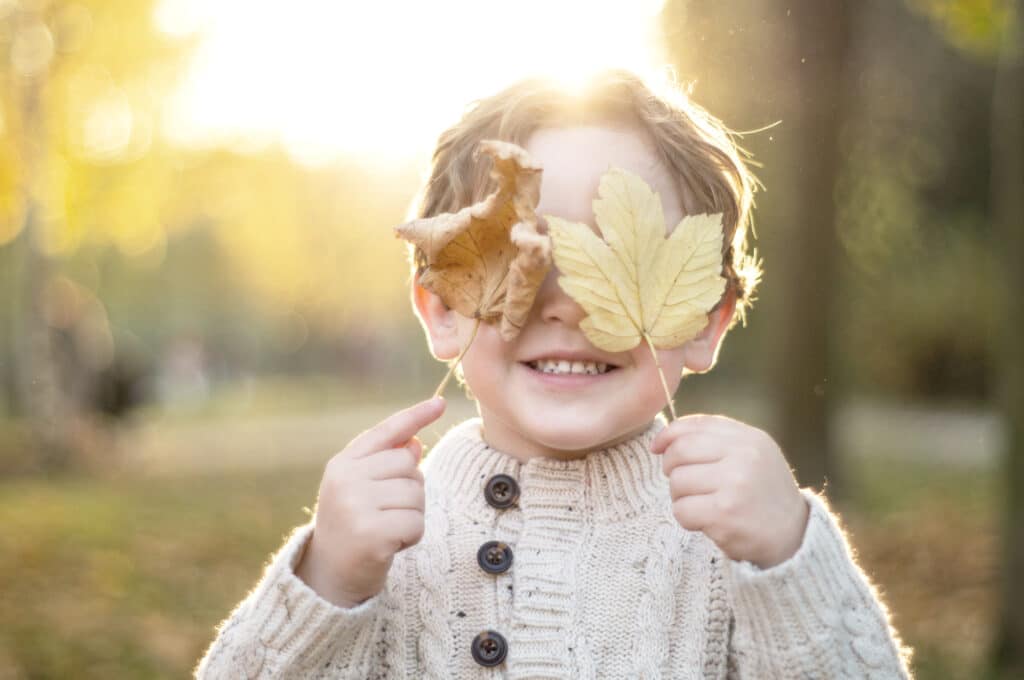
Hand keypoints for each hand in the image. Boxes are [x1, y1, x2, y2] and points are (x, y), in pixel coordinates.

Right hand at [295, 397, 445, 607]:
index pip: (386, 432)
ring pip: (416, 494)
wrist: (329, 577)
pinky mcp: (371, 534)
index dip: (415, 416)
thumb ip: (385, 463)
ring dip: (411, 515)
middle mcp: (345, 480)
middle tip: (386, 512)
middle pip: (409, 464)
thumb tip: (416, 442)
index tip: (439, 403)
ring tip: (386, 529)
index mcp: (342, 464)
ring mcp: (355, 506)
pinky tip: (390, 546)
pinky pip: (416, 522)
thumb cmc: (352, 527)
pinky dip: (411, 536)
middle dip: (410, 489)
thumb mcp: (361, 489)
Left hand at [650, 414, 809, 567]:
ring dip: (682, 498)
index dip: (668, 435)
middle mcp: (744, 456)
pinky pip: (681, 510)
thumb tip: (664, 439)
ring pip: (677, 482)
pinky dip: (688, 519)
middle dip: (672, 469)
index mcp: (749, 438)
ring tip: (703, 505)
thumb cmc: (763, 494)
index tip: (658, 448)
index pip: (694, 425)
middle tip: (685, 485)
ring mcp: (734, 484)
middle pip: (679, 452)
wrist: (794, 537)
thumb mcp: (752, 455)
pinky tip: (707, 522)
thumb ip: (715, 440)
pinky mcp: (724, 513)